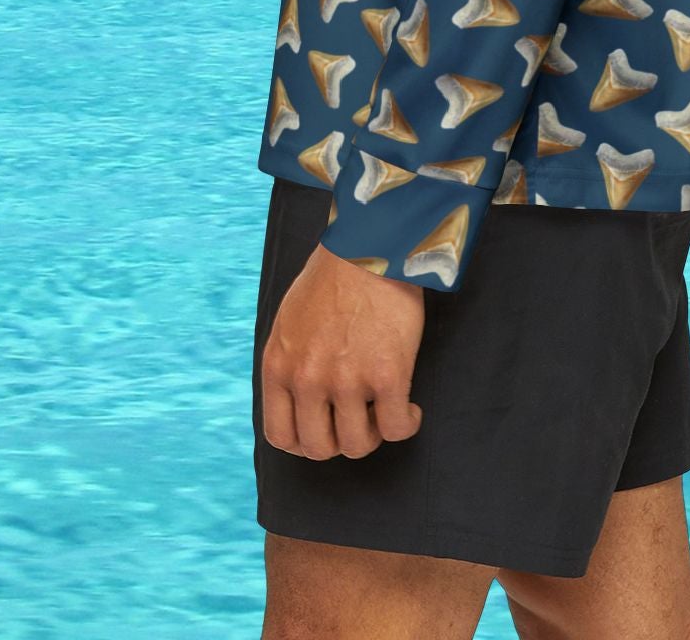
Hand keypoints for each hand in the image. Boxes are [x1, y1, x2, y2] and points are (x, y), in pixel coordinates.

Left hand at [260, 241, 426, 459]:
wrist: (370, 243)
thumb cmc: (333, 276)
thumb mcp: (290, 321)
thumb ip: (291, 362)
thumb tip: (300, 398)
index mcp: (279, 366)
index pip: (281, 435)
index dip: (306, 442)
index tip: (326, 430)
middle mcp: (308, 379)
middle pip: (320, 447)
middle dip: (341, 440)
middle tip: (360, 420)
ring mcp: (347, 379)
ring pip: (357, 444)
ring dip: (374, 434)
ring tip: (385, 411)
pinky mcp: (387, 374)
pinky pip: (397, 428)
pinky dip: (406, 425)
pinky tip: (410, 409)